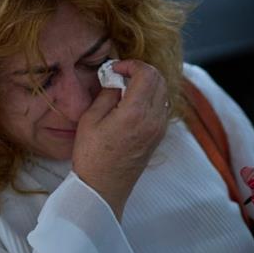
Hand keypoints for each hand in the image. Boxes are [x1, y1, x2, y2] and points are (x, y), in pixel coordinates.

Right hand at [73, 60, 168, 218]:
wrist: (103, 187)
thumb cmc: (92, 156)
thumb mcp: (91, 119)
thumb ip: (107, 94)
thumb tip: (116, 80)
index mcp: (136, 113)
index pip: (147, 73)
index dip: (131, 65)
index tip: (116, 68)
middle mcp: (153, 119)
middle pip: (159, 79)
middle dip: (141, 71)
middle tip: (120, 75)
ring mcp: (158, 129)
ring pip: (163, 92)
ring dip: (147, 84)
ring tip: (125, 89)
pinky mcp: (158, 136)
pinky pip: (161, 106)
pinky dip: (150, 97)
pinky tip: (131, 104)